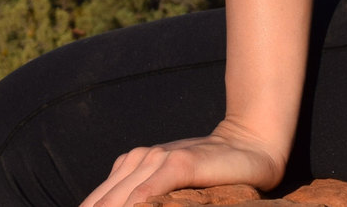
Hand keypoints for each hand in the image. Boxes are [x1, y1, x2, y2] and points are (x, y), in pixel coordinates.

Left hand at [74, 122, 286, 206]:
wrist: (249, 146)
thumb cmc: (210, 174)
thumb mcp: (169, 188)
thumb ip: (147, 200)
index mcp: (130, 166)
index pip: (97, 203)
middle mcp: (138, 159)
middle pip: (104, 204)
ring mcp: (158, 158)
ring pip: (122, 199)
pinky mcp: (180, 163)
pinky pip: (150, 190)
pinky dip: (139, 206)